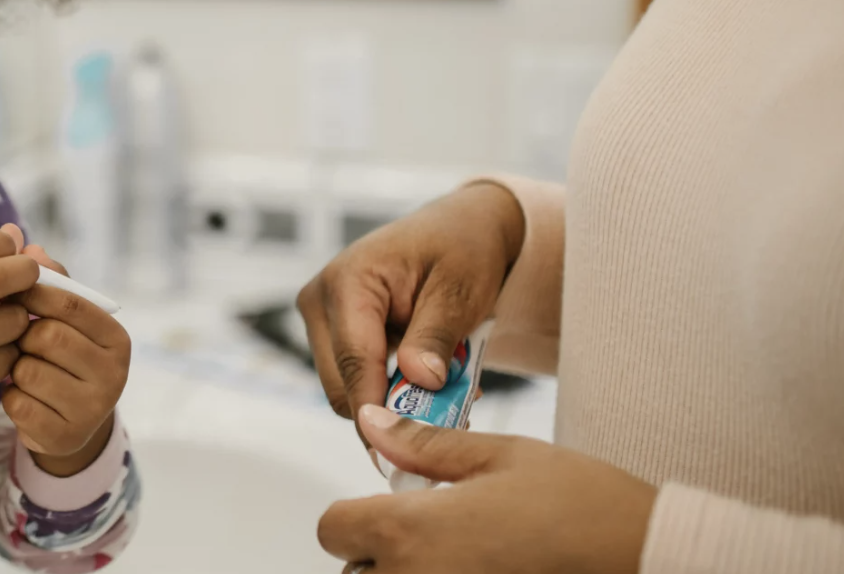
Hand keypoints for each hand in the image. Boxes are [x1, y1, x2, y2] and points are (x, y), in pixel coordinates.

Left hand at [4, 247, 129, 476]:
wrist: (68, 423)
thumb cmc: (63, 358)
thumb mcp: (64, 320)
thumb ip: (50, 281)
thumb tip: (28, 245)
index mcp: (116, 338)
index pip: (69, 303)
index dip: (32, 292)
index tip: (9, 289)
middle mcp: (114, 374)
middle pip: (46, 336)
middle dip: (23, 336)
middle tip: (20, 340)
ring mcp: (92, 409)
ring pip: (28, 370)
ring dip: (14, 367)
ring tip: (23, 369)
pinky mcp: (65, 435)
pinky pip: (17, 403)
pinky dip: (10, 397)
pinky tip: (22, 397)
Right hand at [296, 182, 524, 422]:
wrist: (460, 228)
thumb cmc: (461, 248)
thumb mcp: (459, 290)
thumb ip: (435, 336)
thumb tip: (418, 380)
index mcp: (347, 281)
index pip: (353, 362)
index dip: (377, 410)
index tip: (406, 448)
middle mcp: (321, 299)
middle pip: (341, 384)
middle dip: (391, 408)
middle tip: (449, 417)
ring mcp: (323, 316)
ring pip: (347, 387)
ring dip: (395, 400)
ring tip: (449, 392)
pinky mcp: (335, 331)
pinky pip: (356, 377)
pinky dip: (393, 389)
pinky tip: (431, 380)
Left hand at [318, 405, 656, 572]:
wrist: (650, 559)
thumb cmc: (584, 507)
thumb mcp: (501, 457)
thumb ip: (424, 447)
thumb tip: (371, 422)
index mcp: (411, 531)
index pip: (333, 528)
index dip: (355, 515)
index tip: (388, 511)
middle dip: (379, 555)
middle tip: (434, 538)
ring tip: (458, 559)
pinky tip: (476, 573)